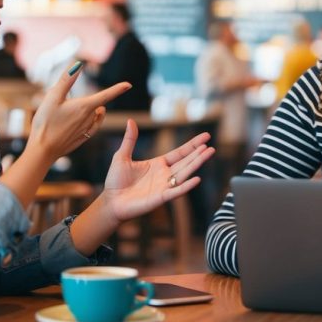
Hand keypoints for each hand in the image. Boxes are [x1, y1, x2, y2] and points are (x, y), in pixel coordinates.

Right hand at [27, 62, 129, 160]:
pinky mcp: (82, 139)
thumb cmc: (45, 122)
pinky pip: (93, 127)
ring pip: (94, 116)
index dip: (118, 89)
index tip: (129, 84)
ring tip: (71, 110)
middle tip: (64, 103)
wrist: (42, 150)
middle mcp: (89, 119)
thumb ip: (66, 80)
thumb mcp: (53, 97)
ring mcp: (86, 130)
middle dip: (87, 100)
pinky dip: (92, 121)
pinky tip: (85, 120)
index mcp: (84, 107)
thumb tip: (78, 65)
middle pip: (96, 105)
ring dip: (89, 110)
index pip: (106, 95)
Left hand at [99, 120, 213, 223]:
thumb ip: (130, 140)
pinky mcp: (160, 198)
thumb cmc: (116, 181)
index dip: (192, 145)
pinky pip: (176, 191)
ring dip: (196, 164)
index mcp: (158, 164)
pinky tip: (197, 179)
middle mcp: (165, 175)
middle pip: (186, 162)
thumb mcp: (122, 156)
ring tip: (208, 153)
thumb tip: (131, 120)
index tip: (206, 137)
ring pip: (184, 173)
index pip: (180, 153)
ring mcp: (164, 186)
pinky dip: (186, 186)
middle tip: (211, 146)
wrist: (111, 201)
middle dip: (198, 154)